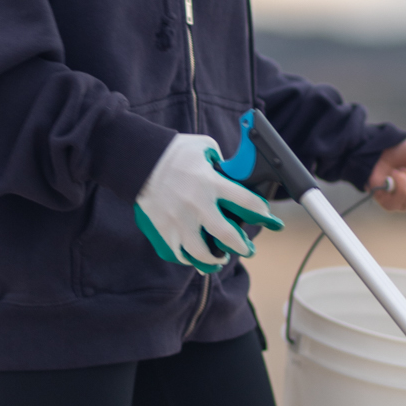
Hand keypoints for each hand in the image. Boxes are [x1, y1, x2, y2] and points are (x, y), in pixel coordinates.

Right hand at [135, 133, 282, 271]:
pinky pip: (179, 252)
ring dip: (215, 259)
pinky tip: (196, 258)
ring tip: (220, 258)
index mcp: (210, 183)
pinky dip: (189, 258)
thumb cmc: (173, 152)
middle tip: (248, 249)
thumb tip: (230, 169)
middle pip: (227, 235)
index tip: (267, 217)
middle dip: (242, 246)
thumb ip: (220, 159)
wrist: (138, 161)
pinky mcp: (164, 229)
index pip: (245, 202)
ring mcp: (179, 220)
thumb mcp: (203, 146)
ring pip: (202, 253)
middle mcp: (197, 205)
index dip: (261, 212)